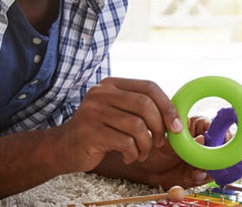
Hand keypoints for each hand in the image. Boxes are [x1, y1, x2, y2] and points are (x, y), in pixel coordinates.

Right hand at [52, 77, 183, 173]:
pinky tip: (128, 157)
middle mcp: (101, 93)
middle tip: (160, 142)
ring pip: (137, 126)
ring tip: (141, 153)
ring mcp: (93, 111)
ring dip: (146, 145)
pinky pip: (125, 142)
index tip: (177, 126)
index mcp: (112, 84)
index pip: (149, 87)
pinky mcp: (89, 131)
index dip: (168, 106)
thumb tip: (175, 115)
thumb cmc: (99, 132)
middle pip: (145, 105)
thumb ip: (140, 108)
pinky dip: (133, 153)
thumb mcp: (118, 112)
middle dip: (159, 127)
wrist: (63, 148)